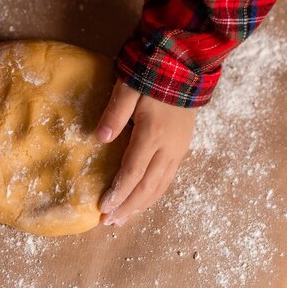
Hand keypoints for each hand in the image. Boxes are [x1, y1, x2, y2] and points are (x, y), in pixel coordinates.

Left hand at [95, 82, 195, 225]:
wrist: (187, 64)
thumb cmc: (152, 73)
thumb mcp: (129, 87)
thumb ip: (115, 112)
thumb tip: (100, 138)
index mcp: (153, 133)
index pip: (134, 171)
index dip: (119, 192)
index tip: (104, 208)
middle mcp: (169, 147)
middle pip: (148, 186)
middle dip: (129, 206)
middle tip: (109, 223)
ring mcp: (179, 149)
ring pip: (161, 185)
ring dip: (141, 205)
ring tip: (124, 219)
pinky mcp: (184, 147)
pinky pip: (169, 178)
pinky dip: (154, 194)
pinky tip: (143, 200)